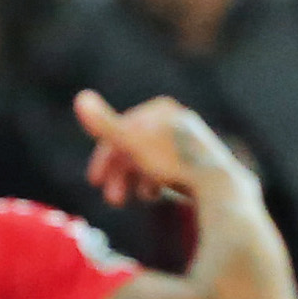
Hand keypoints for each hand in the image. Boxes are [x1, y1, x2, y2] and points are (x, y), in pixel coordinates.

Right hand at [73, 90, 243, 208]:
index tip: (94, 182)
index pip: (120, 130)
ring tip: (138, 199)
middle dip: (120, 174)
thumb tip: (80, 98)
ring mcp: (189, 140)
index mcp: (159, 110)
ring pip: (151, 160)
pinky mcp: (198, 160)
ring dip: (136, 181)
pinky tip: (155, 196)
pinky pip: (168, 169)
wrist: (217, 183)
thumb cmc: (173, 162)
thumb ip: (105, 125)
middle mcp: (176, 119)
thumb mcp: (133, 144)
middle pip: (136, 146)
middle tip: (113, 200)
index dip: (104, 157)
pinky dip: (156, 182)